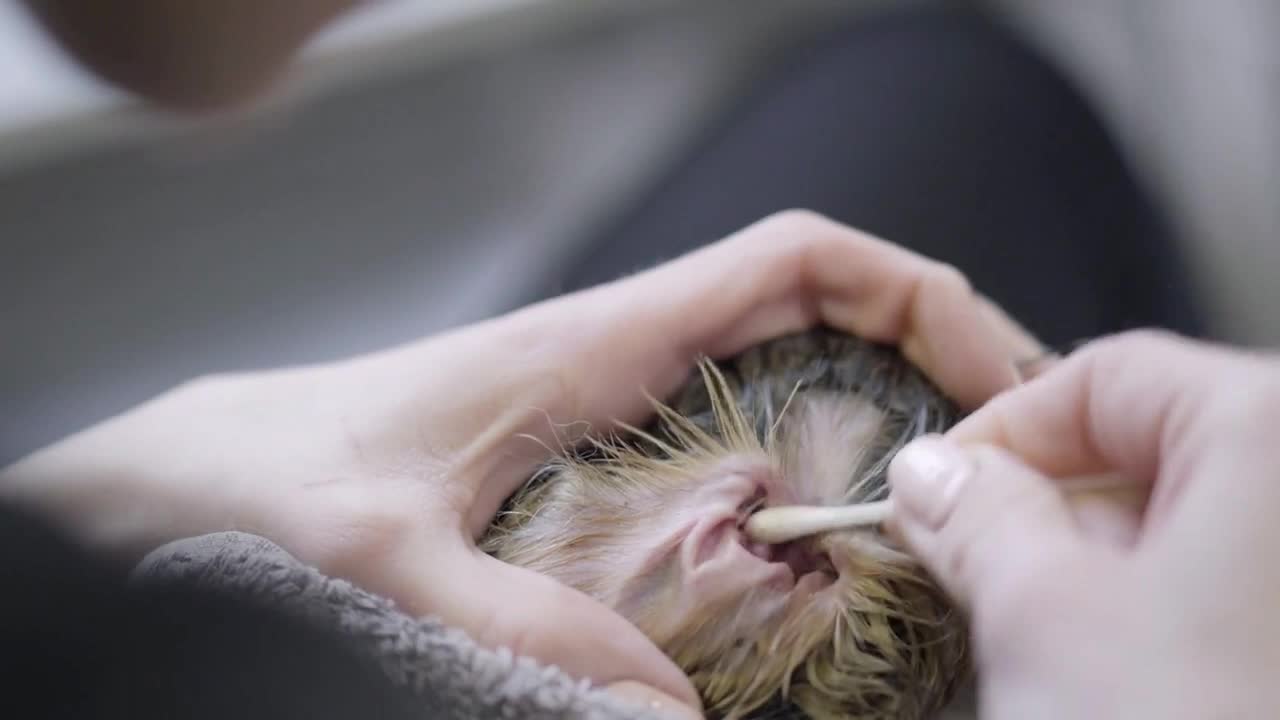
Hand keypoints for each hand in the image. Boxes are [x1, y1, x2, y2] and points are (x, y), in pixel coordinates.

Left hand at [2, 210, 1036, 715]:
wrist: (179, 481)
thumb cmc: (260, 483)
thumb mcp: (384, 561)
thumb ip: (522, 632)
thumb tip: (671, 719)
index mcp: (595, 342)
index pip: (792, 260)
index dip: (911, 288)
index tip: (994, 366)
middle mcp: (619, 365)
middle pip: (817, 320)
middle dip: (924, 369)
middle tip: (999, 472)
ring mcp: (608, 416)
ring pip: (779, 387)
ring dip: (867, 434)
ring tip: (938, 529)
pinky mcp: (584, 470)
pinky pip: (721, 454)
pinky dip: (789, 490)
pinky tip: (812, 575)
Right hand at [887, 330, 1279, 718]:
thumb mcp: (1042, 615)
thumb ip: (974, 514)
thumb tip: (929, 472)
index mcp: (1272, 431)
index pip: (1107, 377)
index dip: (1002, 432)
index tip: (935, 493)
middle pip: (1156, 448)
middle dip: (1049, 510)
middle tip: (974, 574)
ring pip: (1193, 525)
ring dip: (1097, 568)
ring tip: (1044, 642)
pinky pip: (1229, 585)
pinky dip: (1159, 611)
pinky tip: (1113, 673)